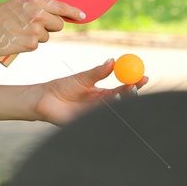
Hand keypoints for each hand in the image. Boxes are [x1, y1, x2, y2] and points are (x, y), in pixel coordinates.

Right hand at [0, 0, 81, 59]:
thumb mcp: (17, 3)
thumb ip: (34, 5)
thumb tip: (51, 8)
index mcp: (34, 1)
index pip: (61, 6)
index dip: (74, 12)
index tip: (82, 15)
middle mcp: (38, 14)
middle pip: (58, 24)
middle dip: (51, 26)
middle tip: (34, 25)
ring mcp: (35, 30)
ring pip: (47, 36)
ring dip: (38, 36)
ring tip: (19, 31)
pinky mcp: (31, 44)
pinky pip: (37, 44)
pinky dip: (29, 44)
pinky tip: (16, 39)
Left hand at [28, 58, 148, 125]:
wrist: (43, 99)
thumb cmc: (61, 86)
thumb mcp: (82, 77)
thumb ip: (97, 72)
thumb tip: (113, 61)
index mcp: (102, 93)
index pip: (123, 89)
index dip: (134, 83)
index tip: (143, 76)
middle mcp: (101, 106)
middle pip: (123, 102)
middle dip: (132, 94)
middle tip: (135, 86)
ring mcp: (95, 115)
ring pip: (113, 112)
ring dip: (118, 104)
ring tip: (117, 94)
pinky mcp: (85, 124)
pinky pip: (100, 122)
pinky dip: (105, 116)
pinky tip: (105, 109)